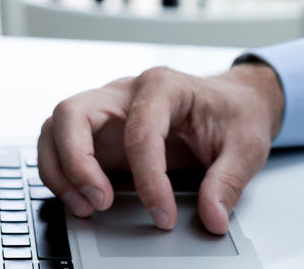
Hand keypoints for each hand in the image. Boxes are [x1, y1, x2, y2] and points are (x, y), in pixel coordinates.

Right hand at [37, 62, 284, 234]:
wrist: (235, 101)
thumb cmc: (236, 114)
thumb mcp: (246, 147)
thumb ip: (228, 182)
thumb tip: (212, 217)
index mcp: (163, 86)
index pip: (140, 130)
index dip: (148, 179)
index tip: (164, 215)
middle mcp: (126, 92)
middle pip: (73, 113)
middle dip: (77, 162)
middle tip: (101, 203)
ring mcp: (108, 110)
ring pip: (57, 127)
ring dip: (60, 169)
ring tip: (85, 207)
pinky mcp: (101, 133)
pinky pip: (62, 146)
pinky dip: (62, 174)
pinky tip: (83, 201)